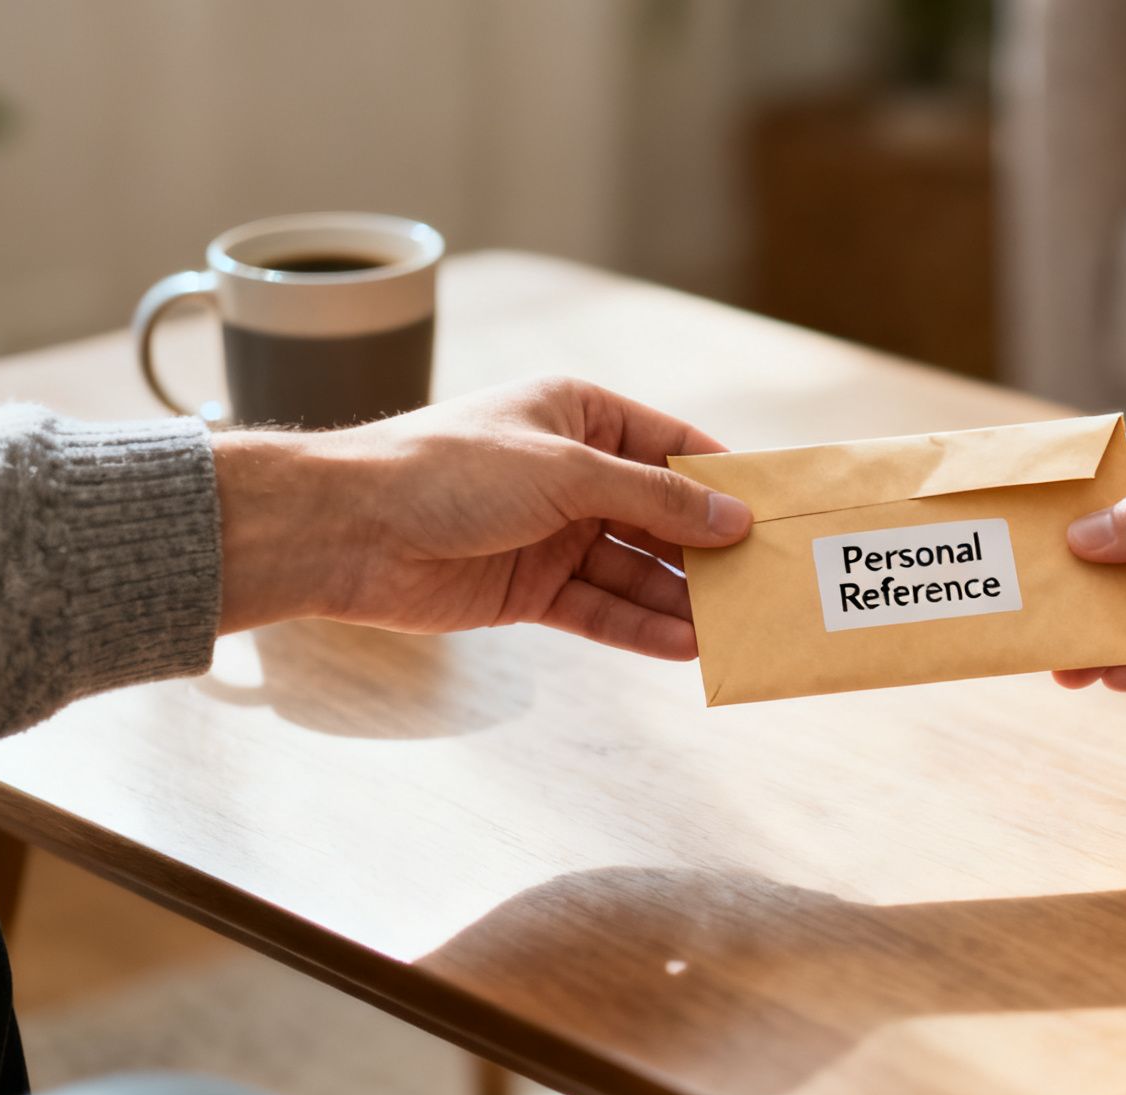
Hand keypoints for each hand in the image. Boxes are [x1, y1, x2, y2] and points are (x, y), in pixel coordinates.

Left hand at [212, 378, 751, 658]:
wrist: (345, 531)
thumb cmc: (446, 471)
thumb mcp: (566, 472)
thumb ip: (653, 500)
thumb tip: (733, 518)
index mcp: (581, 415)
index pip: (675, 447)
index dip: (726, 480)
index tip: (780, 513)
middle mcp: (572, 473)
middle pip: (661, 515)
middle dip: (711, 549)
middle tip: (770, 582)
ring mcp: (553, 534)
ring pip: (636, 570)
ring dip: (682, 598)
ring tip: (737, 627)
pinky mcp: (529, 590)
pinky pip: (600, 610)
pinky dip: (640, 628)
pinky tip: (685, 649)